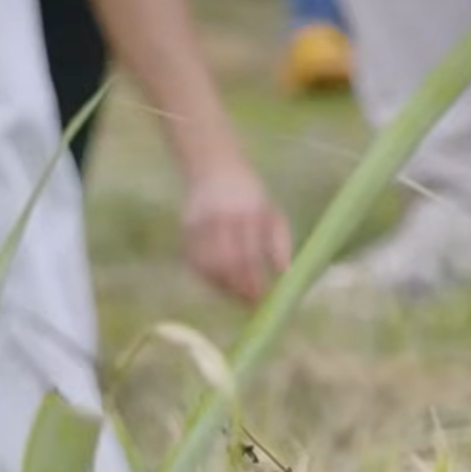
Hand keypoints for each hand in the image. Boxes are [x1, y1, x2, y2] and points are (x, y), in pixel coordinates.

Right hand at [180, 164, 291, 304]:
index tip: (264, 300)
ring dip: (223, 288)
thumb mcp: (271, 210)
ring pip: (209, 268)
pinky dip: (208, 279)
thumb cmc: (249, 192)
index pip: (251, 256)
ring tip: (237, 297)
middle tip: (250, 305)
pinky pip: (195, 264)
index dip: (256, 281)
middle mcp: (220, 220)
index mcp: (246, 213)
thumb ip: (280, 241)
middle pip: (228, 265)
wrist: (212, 166)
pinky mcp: (185, 231)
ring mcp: (199, 226)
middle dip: (239, 290)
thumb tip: (285, 273)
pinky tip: (221, 284)